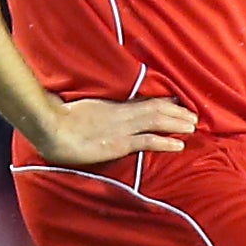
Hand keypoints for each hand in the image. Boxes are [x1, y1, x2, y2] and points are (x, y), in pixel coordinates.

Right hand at [30, 94, 196, 165]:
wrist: (51, 128)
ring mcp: (122, 128)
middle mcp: (121, 114)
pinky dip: (165, 142)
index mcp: (112, 105)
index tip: (177, 102)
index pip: (143, 100)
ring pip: (157, 121)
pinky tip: (179, 145)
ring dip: (177, 123)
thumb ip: (94, 109)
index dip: (163, 102)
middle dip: (177, 112)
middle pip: (156, 109)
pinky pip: (147, 141)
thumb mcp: (81, 108)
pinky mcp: (119, 143)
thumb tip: (95, 111)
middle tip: (194, 115)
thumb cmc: (59, 118)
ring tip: (193, 126)